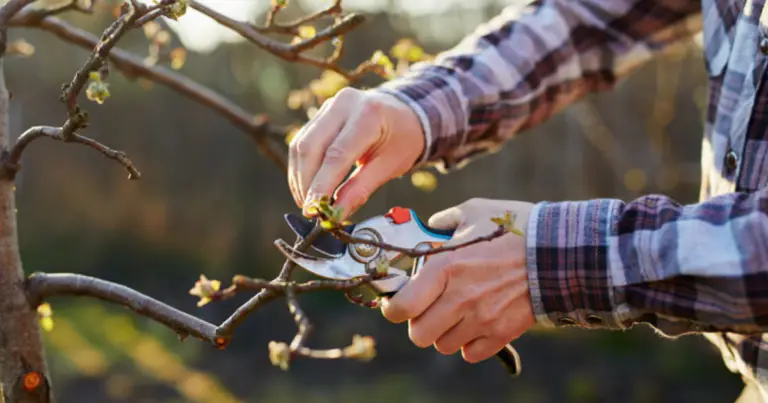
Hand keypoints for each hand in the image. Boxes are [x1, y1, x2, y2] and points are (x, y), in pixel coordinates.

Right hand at [288, 87, 424, 217]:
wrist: (405, 113)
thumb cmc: (402, 139)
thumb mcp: (389, 166)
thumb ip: (361, 189)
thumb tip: (335, 215)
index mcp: (368, 115)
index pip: (337, 154)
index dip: (321, 185)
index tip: (313, 210)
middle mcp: (344, 104)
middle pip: (311, 147)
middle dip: (306, 183)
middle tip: (309, 210)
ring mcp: (329, 106)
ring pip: (301, 145)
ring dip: (299, 177)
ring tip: (307, 203)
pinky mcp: (320, 113)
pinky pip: (302, 142)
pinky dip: (301, 168)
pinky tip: (306, 187)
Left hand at [380, 198, 535, 362]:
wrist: (559, 252)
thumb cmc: (515, 228)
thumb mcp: (475, 211)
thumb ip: (445, 220)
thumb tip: (431, 226)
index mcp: (444, 267)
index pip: (401, 308)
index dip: (393, 309)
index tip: (398, 303)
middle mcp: (458, 298)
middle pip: (418, 335)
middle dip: (419, 323)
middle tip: (429, 309)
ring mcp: (481, 320)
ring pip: (443, 346)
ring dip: (445, 333)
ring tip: (456, 314)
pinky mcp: (501, 333)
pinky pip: (470, 353)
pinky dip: (469, 343)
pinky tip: (477, 323)